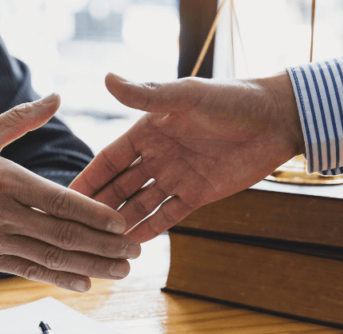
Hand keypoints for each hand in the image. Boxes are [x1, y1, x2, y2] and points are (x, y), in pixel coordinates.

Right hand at [0, 94, 140, 292]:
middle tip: (135, 252)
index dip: (94, 214)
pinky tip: (84, 283)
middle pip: (62, 234)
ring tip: (121, 271)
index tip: (123, 223)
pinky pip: (28, 270)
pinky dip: (58, 278)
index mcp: (3, 179)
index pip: (59, 200)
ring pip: (49, 258)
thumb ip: (21, 119)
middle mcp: (0, 214)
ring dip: (89, 267)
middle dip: (104, 246)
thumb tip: (57, 96)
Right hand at [69, 73, 303, 241]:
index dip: (88, 178)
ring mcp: (177, 176)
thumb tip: (107, 78)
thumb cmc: (233, 98)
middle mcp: (158, 155)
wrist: (277, 119)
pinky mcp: (198, 195)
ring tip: (99, 245)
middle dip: (98, 207)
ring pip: (140, 205)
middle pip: (120, 186)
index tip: (65, 197)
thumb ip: (147, 93)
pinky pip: (168, 216)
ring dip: (121, 223)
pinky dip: (150, 230)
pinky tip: (131, 246)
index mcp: (148, 130)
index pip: (109, 159)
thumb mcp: (187, 95)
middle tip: (74, 230)